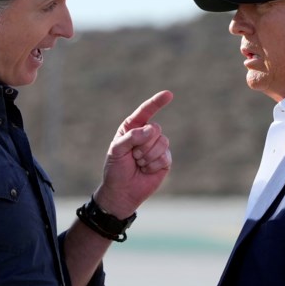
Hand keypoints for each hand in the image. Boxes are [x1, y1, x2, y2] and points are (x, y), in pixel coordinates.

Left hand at [94, 90, 173, 217]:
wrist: (122, 191)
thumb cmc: (116, 169)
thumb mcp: (116, 150)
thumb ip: (131, 137)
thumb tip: (151, 130)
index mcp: (133, 128)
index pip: (146, 111)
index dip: (157, 102)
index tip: (168, 94)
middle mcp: (146, 135)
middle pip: (155, 129)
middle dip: (143, 144)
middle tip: (133, 156)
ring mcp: (157, 147)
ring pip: (162, 142)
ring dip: (148, 156)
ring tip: (139, 164)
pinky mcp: (165, 160)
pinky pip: (165, 156)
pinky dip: (153, 165)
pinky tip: (146, 170)